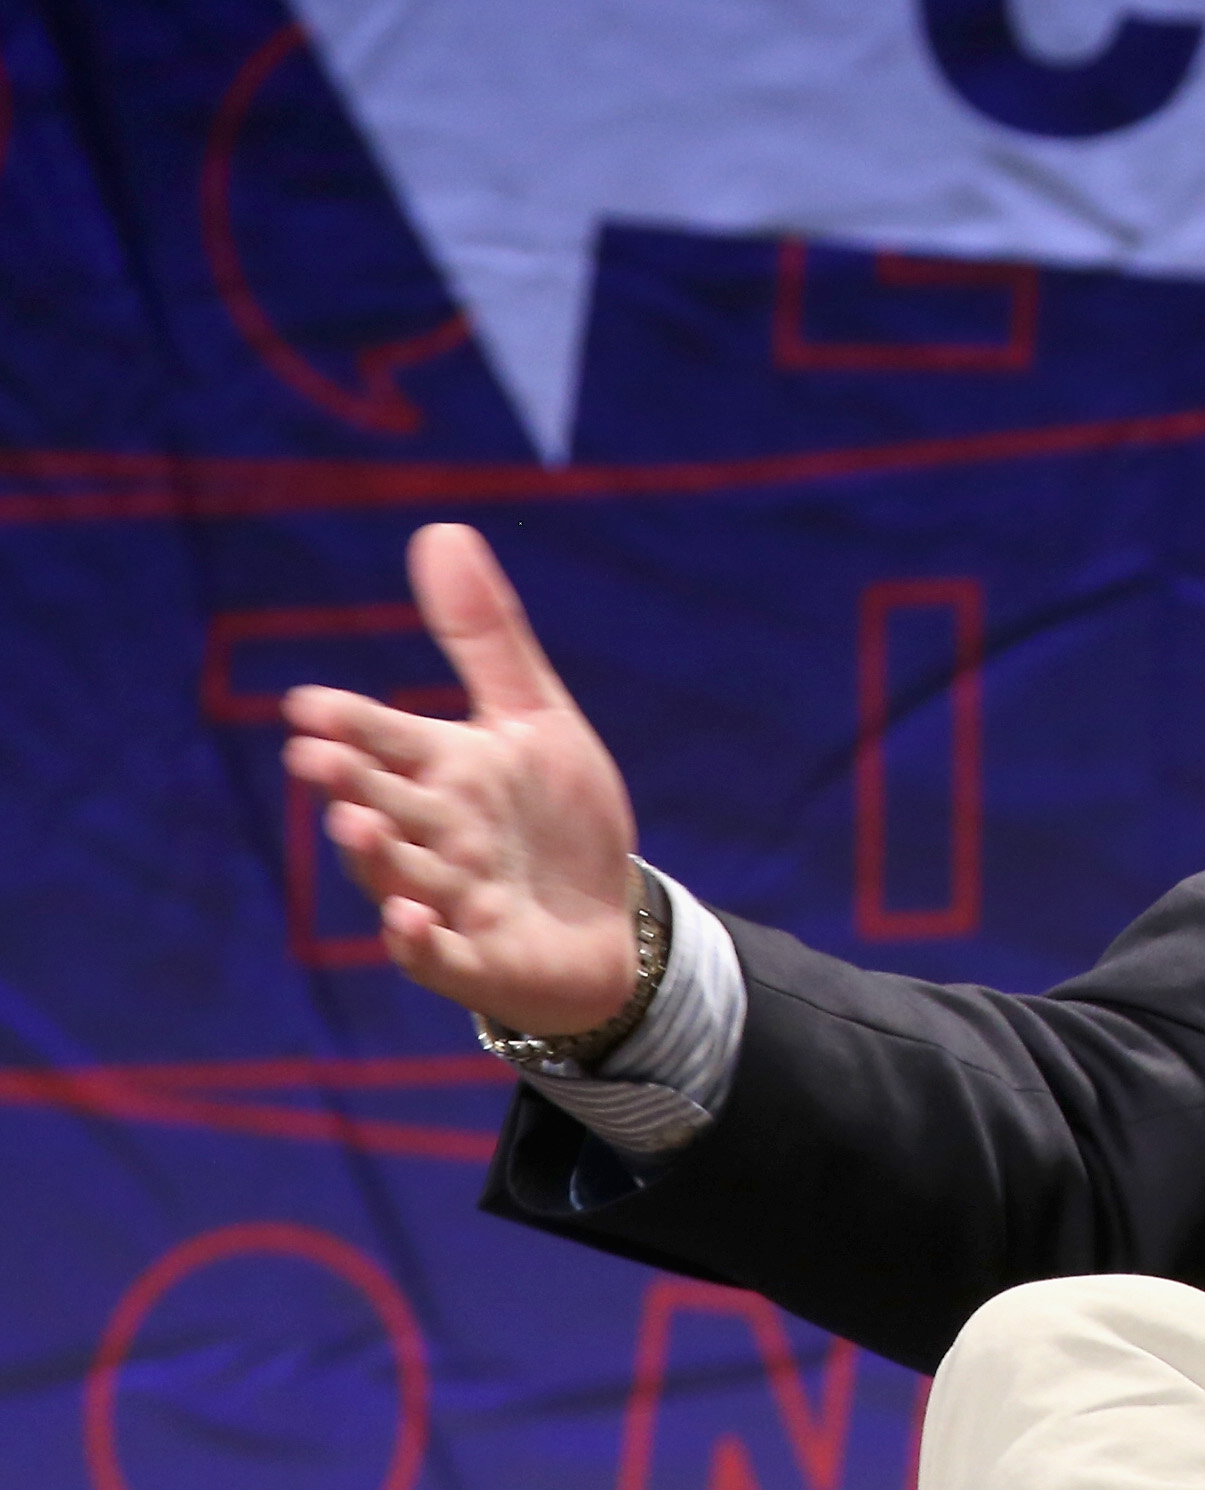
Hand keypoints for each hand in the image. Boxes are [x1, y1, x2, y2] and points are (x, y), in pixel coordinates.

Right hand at [280, 524, 642, 1036]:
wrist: (609, 920)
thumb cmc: (557, 819)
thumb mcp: (535, 720)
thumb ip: (486, 638)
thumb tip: (440, 531)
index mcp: (444, 769)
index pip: (387, 738)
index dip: (352, 723)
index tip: (311, 704)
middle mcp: (433, 833)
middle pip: (383, 801)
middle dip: (350, 780)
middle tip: (315, 756)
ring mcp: (448, 899)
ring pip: (399, 875)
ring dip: (376, 854)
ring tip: (355, 822)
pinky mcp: (474, 958)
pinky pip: (436, 954)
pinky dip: (418, 939)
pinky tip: (410, 919)